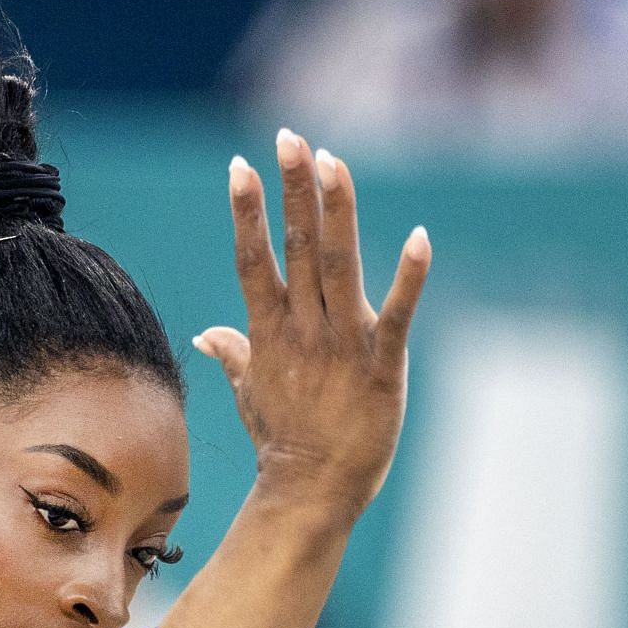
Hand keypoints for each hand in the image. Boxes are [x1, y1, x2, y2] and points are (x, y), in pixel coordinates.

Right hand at [194, 128, 431, 521]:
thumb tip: (207, 335)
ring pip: (338, 266)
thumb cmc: (284, 442)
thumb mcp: (251, 392)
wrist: (314, 490)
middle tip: (289, 137)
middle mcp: (304, 330)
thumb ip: (233, 354)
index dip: (247, 211)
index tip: (240, 165)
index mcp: (270, 332)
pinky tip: (420, 237)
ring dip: (336, 212)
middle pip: (295, 247)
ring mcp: (343, 346)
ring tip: (332, 161)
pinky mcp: (383, 366)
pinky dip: (409, 276)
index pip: (253, 259)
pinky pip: (397, 314)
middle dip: (292, 190)